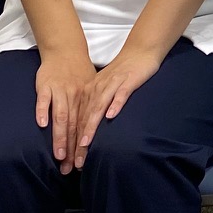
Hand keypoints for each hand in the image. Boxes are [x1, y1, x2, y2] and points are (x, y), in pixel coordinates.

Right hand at [33, 48, 96, 173]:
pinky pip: (44, 100)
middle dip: (72, 148)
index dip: (83, 146)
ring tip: (59, 155)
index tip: (81, 164)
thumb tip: (96, 130)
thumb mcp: (91, 88)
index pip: (84, 127)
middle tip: (69, 168)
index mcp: (86, 99)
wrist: (65, 50)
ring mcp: (60, 91)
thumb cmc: (78, 73)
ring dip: (60, 136)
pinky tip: (42, 125)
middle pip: (73, 126)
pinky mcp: (46, 85)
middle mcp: (74, 97)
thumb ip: (90, 107)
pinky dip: (43, 111)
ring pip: (61, 116)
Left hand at [73, 47, 165, 168]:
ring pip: (98, 107)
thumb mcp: (105, 89)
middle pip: (85, 117)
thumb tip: (88, 128)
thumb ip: (97, 105)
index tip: (72, 160)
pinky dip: (115, 104)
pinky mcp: (127, 80)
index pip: (79, 120)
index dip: (75, 141)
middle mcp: (98, 88)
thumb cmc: (124, 73)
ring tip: (86, 144)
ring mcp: (112, 84)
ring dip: (91, 126)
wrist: (140, 51)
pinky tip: (111, 116)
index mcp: (90, 92)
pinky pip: (120, 93)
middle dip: (80, 141)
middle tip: (77, 161)